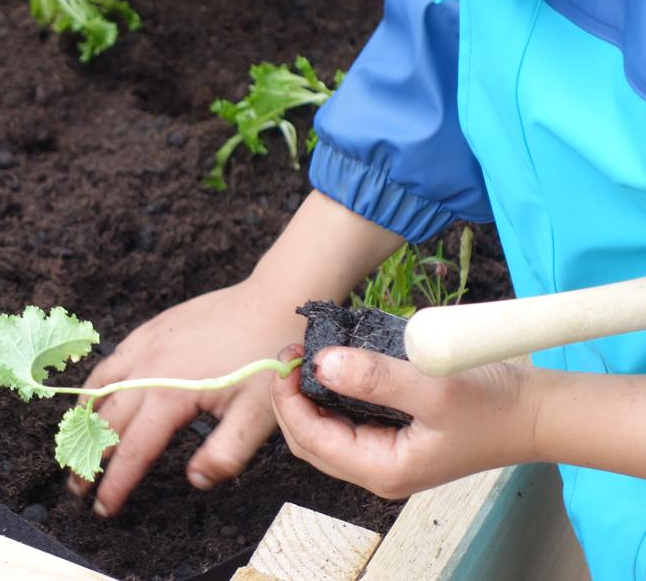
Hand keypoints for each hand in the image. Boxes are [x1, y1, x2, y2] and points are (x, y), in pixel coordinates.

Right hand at [68, 277, 306, 516]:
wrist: (273, 301)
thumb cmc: (268, 357)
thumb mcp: (256, 416)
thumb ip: (224, 454)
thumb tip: (195, 480)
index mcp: (170, 395)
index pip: (132, 450)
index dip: (115, 483)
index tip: (103, 508)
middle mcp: (148, 368)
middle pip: (106, 422)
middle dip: (88, 458)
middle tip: (78, 487)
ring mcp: (146, 344)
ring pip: (100, 387)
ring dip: (84, 421)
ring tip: (76, 444)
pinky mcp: (152, 329)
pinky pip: (112, 359)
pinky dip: (97, 383)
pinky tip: (97, 394)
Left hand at [270, 344, 538, 498]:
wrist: (537, 412)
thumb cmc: (492, 403)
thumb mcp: (432, 386)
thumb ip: (375, 377)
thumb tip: (320, 365)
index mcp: (382, 469)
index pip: (311, 438)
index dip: (288, 398)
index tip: (286, 357)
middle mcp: (378, 471)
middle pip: (310, 440)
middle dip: (292, 398)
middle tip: (292, 352)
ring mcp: (386, 457)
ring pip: (325, 431)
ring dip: (309, 396)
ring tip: (307, 355)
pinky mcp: (395, 440)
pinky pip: (347, 421)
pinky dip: (332, 396)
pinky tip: (333, 366)